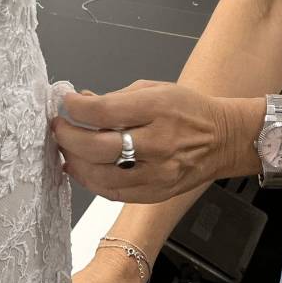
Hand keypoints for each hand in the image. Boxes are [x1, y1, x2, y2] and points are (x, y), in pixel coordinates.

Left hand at [53, 81, 258, 202]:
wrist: (223, 139)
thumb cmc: (188, 110)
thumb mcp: (154, 89)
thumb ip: (115, 97)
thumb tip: (81, 102)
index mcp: (157, 109)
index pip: (104, 111)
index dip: (75, 109)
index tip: (65, 103)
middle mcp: (158, 143)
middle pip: (98, 148)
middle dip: (68, 138)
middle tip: (58, 128)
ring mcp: (159, 172)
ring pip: (103, 177)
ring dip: (76, 163)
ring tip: (66, 151)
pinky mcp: (158, 192)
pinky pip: (115, 193)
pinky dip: (92, 183)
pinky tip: (82, 170)